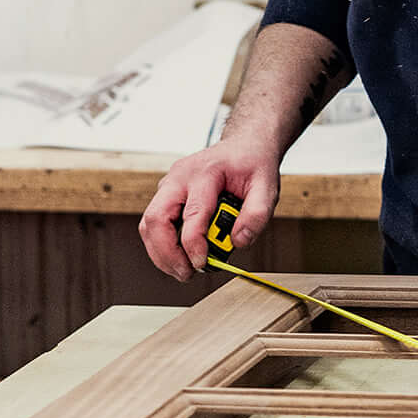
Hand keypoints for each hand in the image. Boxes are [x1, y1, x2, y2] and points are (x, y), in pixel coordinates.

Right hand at [140, 139, 279, 280]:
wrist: (244, 144)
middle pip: (156, 218)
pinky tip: (181, 256)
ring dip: (161, 253)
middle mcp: (180, 176)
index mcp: (206, 172)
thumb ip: (257, 215)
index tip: (203, 264)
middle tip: (186, 273)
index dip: (194, 245)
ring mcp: (170, 184)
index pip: (193, 214)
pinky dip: (163, 244)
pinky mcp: (167, 193)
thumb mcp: (268, 186)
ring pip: (149, 223)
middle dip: (167, 253)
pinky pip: (155, 222)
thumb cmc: (253, 163)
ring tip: (183, 270)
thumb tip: (238, 242)